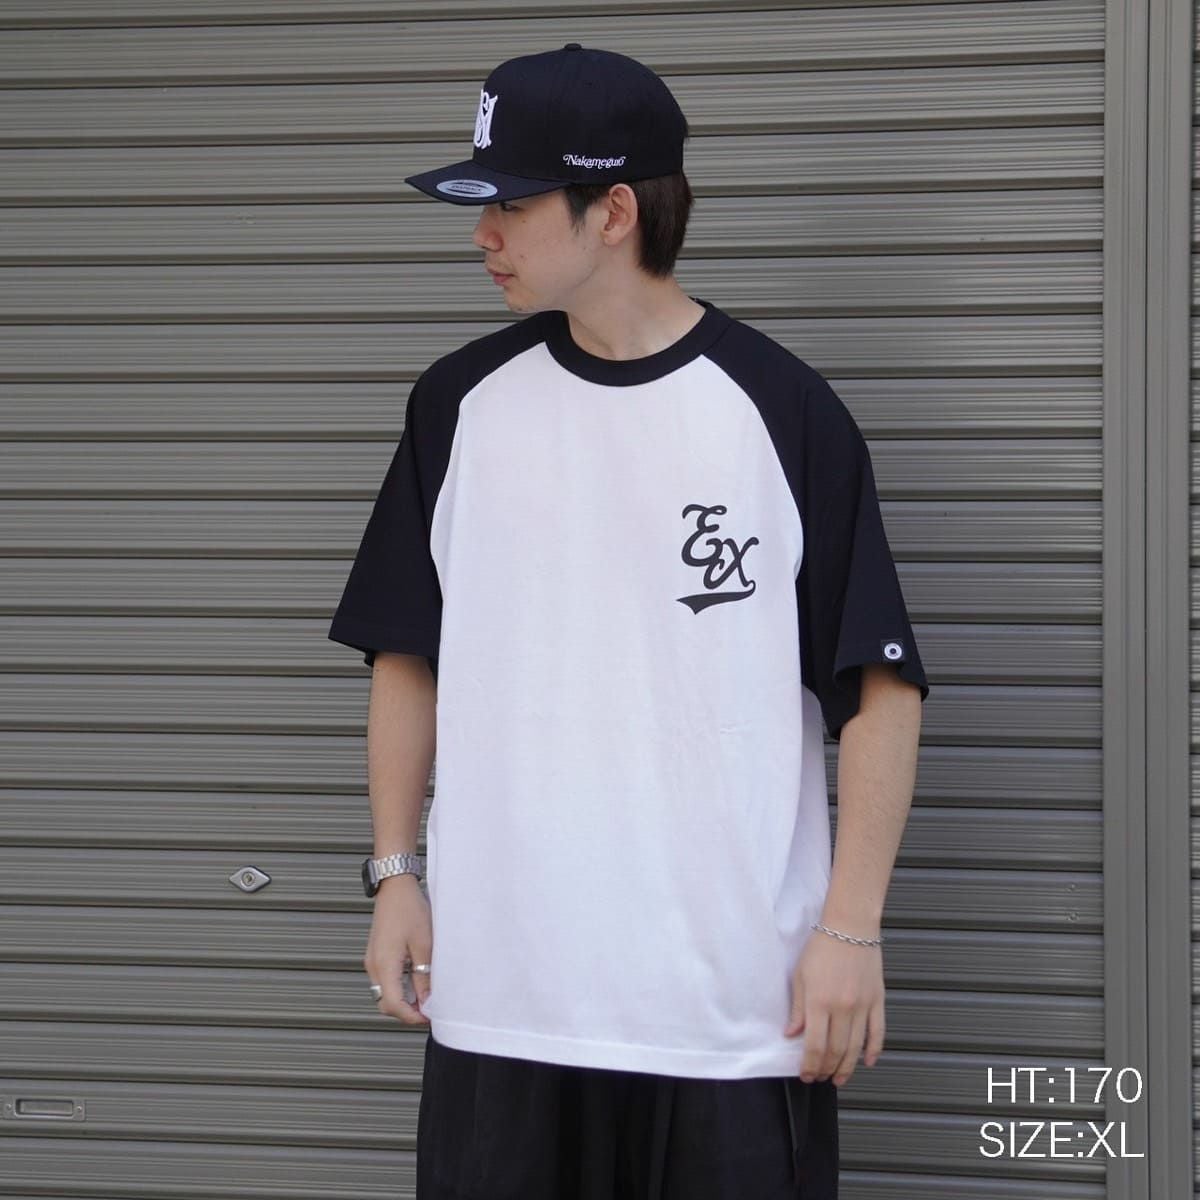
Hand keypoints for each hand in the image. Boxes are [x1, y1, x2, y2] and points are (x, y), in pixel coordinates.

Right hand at [363, 874, 433, 1024]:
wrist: (394, 887)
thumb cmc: (409, 910)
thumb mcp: (424, 944)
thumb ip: (424, 976)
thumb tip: (426, 1001)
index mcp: (384, 965)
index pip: (393, 1005)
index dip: (411, 1017)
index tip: (429, 1017)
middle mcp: (373, 966)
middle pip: (386, 1004)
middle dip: (406, 1012)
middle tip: (429, 1010)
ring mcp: (372, 961)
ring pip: (384, 993)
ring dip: (403, 1000)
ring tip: (426, 996)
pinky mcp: (375, 955)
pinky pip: (384, 981)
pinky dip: (399, 988)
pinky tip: (416, 982)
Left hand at [783, 927, 884, 1086]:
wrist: (850, 926)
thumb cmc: (822, 947)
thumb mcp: (800, 976)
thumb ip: (798, 1008)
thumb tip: (791, 1034)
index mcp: (819, 1001)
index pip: (814, 1046)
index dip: (809, 1065)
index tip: (805, 1075)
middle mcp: (842, 1008)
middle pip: (836, 1051)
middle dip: (826, 1069)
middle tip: (820, 1077)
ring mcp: (863, 1006)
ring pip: (856, 1048)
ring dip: (847, 1068)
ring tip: (839, 1078)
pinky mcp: (878, 1001)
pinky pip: (878, 1033)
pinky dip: (873, 1051)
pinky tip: (867, 1062)